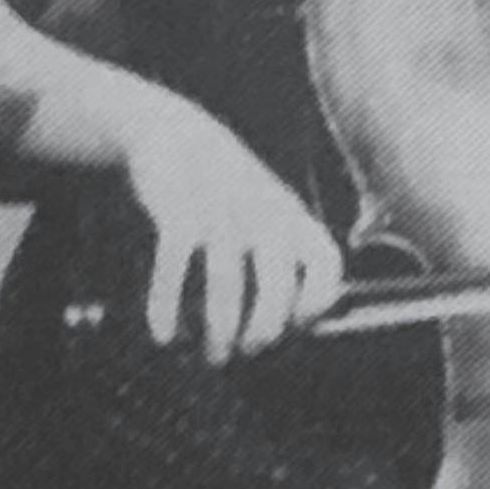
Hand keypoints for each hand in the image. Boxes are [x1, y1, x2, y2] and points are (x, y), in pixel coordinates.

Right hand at [115, 85, 343, 362]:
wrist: (174, 132)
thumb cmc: (225, 193)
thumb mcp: (268, 213)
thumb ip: (284, 262)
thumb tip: (288, 335)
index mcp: (293, 219)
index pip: (326, 267)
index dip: (316, 305)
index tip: (294, 328)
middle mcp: (264, 216)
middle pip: (277, 290)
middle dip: (262, 335)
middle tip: (244, 354)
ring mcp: (221, 214)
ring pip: (226, 287)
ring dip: (219, 332)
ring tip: (211, 356)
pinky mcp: (178, 211)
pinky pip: (174, 267)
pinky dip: (166, 306)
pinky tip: (163, 333)